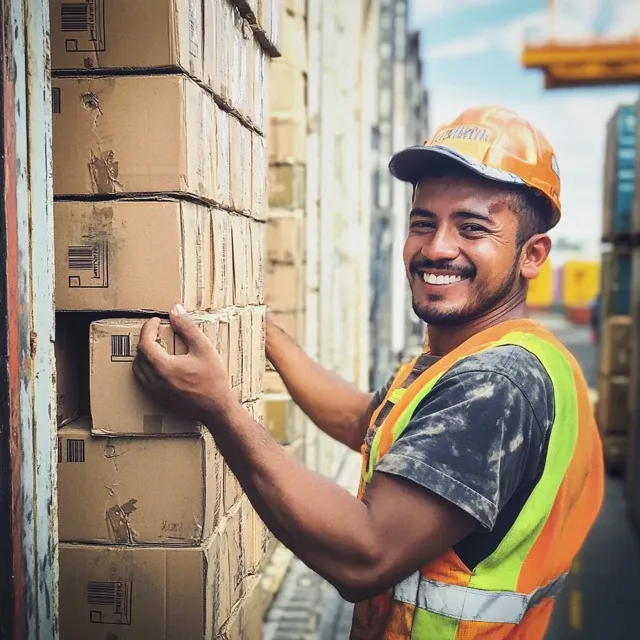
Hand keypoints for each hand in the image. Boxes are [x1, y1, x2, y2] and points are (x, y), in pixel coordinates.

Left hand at [133, 305, 236, 423]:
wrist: (217, 409)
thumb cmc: (213, 379)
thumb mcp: (204, 348)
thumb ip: (187, 328)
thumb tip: (176, 311)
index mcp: (163, 367)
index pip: (144, 343)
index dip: (148, 329)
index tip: (156, 320)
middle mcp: (154, 381)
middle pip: (139, 356)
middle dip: (145, 340)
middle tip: (156, 331)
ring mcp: (155, 392)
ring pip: (138, 370)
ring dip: (143, 355)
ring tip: (156, 346)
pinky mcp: (159, 400)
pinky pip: (144, 381)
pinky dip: (146, 369)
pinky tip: (160, 365)